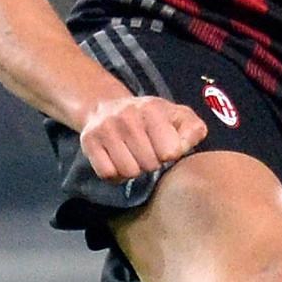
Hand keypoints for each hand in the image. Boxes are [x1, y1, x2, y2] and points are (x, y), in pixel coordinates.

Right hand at [77, 92, 205, 181]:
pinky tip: (118, 161)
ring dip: (133, 170)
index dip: (169, 154)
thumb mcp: (177, 115)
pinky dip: (114, 174)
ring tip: (133, 156)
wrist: (107, 107)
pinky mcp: (89, 141)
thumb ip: (193, 129)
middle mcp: (127, 116)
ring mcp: (105, 128)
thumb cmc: (150, 118)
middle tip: (146, 152)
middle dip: (151, 163)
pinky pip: (107, 173)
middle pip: (149, 164)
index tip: (164, 147)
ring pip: (128, 171)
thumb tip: (184, 146)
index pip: (170, 152)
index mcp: (152, 108)